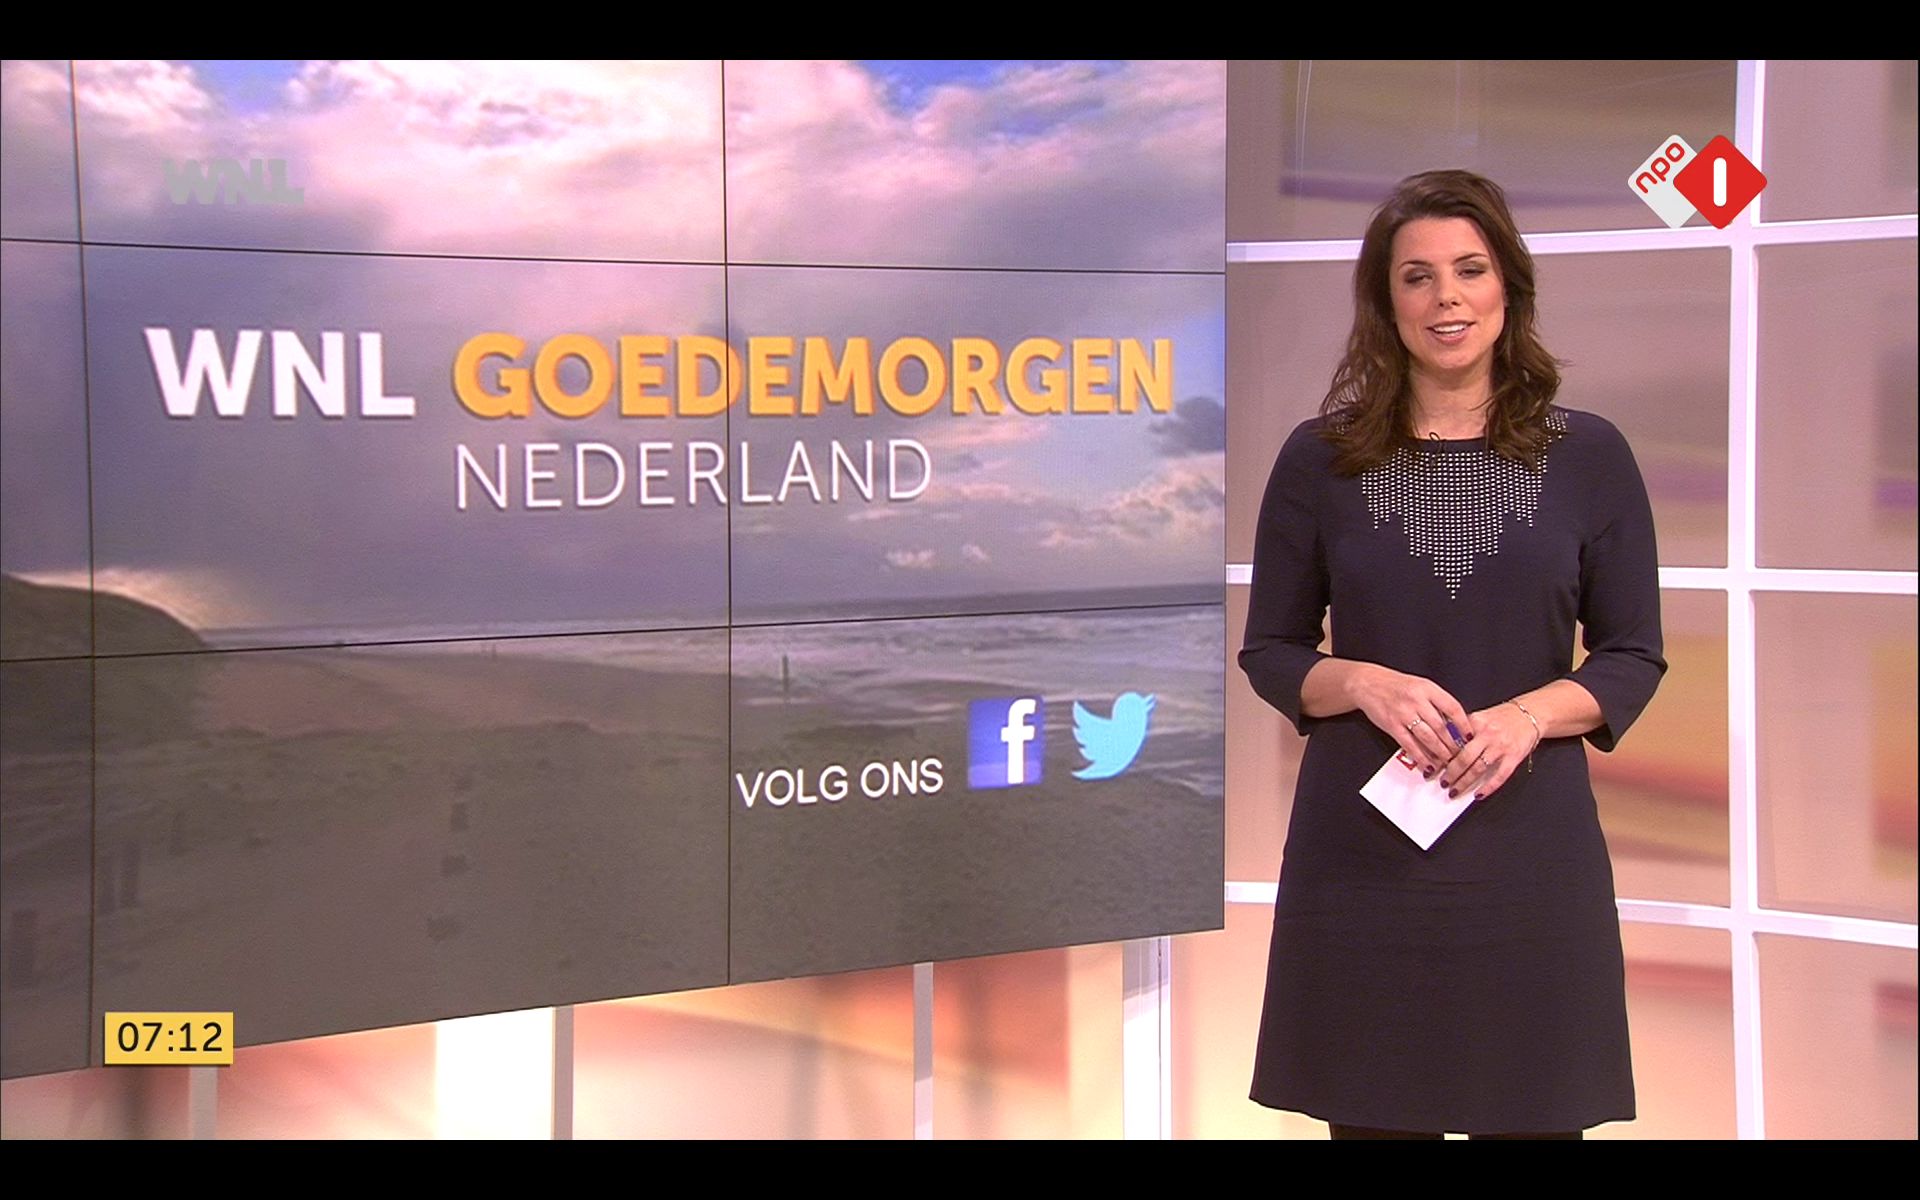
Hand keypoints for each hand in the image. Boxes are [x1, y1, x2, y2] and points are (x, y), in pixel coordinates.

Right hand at [1346, 664, 1471, 776]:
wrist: (1368, 683)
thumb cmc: (1396, 685)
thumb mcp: (1420, 686)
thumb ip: (1436, 702)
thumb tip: (1453, 725)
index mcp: (1428, 689)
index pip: (1453, 708)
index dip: (1464, 725)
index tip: (1470, 737)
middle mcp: (1417, 700)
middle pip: (1442, 727)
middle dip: (1453, 745)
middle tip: (1461, 756)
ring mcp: (1404, 713)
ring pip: (1428, 738)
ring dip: (1440, 754)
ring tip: (1448, 763)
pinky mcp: (1392, 725)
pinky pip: (1410, 745)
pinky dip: (1421, 758)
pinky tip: (1428, 765)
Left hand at [1441, 703, 1540, 800]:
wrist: (1530, 714)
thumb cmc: (1503, 716)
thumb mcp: (1480, 716)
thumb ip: (1463, 728)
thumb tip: (1443, 741)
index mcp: (1476, 722)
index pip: (1454, 741)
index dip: (1443, 755)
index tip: (1435, 765)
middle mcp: (1488, 734)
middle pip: (1464, 757)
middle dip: (1451, 773)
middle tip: (1442, 783)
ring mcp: (1501, 747)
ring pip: (1479, 768)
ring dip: (1465, 782)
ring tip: (1455, 790)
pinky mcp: (1514, 757)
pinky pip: (1500, 775)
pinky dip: (1489, 787)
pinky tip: (1479, 794)